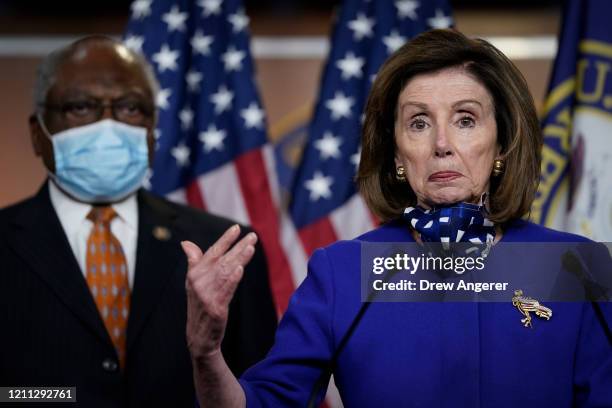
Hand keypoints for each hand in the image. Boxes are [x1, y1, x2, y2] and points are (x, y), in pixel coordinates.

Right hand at [182, 225, 257, 359]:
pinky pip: (225, 290)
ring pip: (226, 272)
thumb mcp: (193, 282)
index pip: (212, 252)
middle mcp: (199, 281)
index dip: (224, 239)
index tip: (236, 227)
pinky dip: (232, 279)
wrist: (198, 335)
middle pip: (222, 259)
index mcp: (195, 273)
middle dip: (238, 246)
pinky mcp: (215, 307)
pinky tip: (240, 269)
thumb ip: (194, 261)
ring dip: (239, 259)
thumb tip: (186, 243)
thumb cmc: (199, 305)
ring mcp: (206, 294)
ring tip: (251, 247)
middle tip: (252, 235)